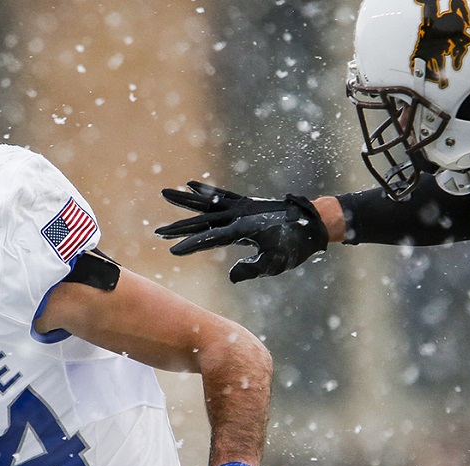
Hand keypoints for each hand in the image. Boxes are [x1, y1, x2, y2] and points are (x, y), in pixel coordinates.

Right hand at [157, 181, 327, 282]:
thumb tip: (232, 276)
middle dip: (179, 226)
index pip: (211, 239)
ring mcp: (241, 207)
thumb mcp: (276, 263)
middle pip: (203, 220)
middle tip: (158, 231)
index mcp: (243, 230)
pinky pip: (220, 195)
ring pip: (207, 203)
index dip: (191, 245)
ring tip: (165, 193)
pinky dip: (205, 190)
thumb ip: (253, 269)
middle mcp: (238, 215)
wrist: (311, 222)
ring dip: (185, 200)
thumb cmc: (294, 246)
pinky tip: (190, 185)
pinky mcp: (244, 203)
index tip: (172, 250)